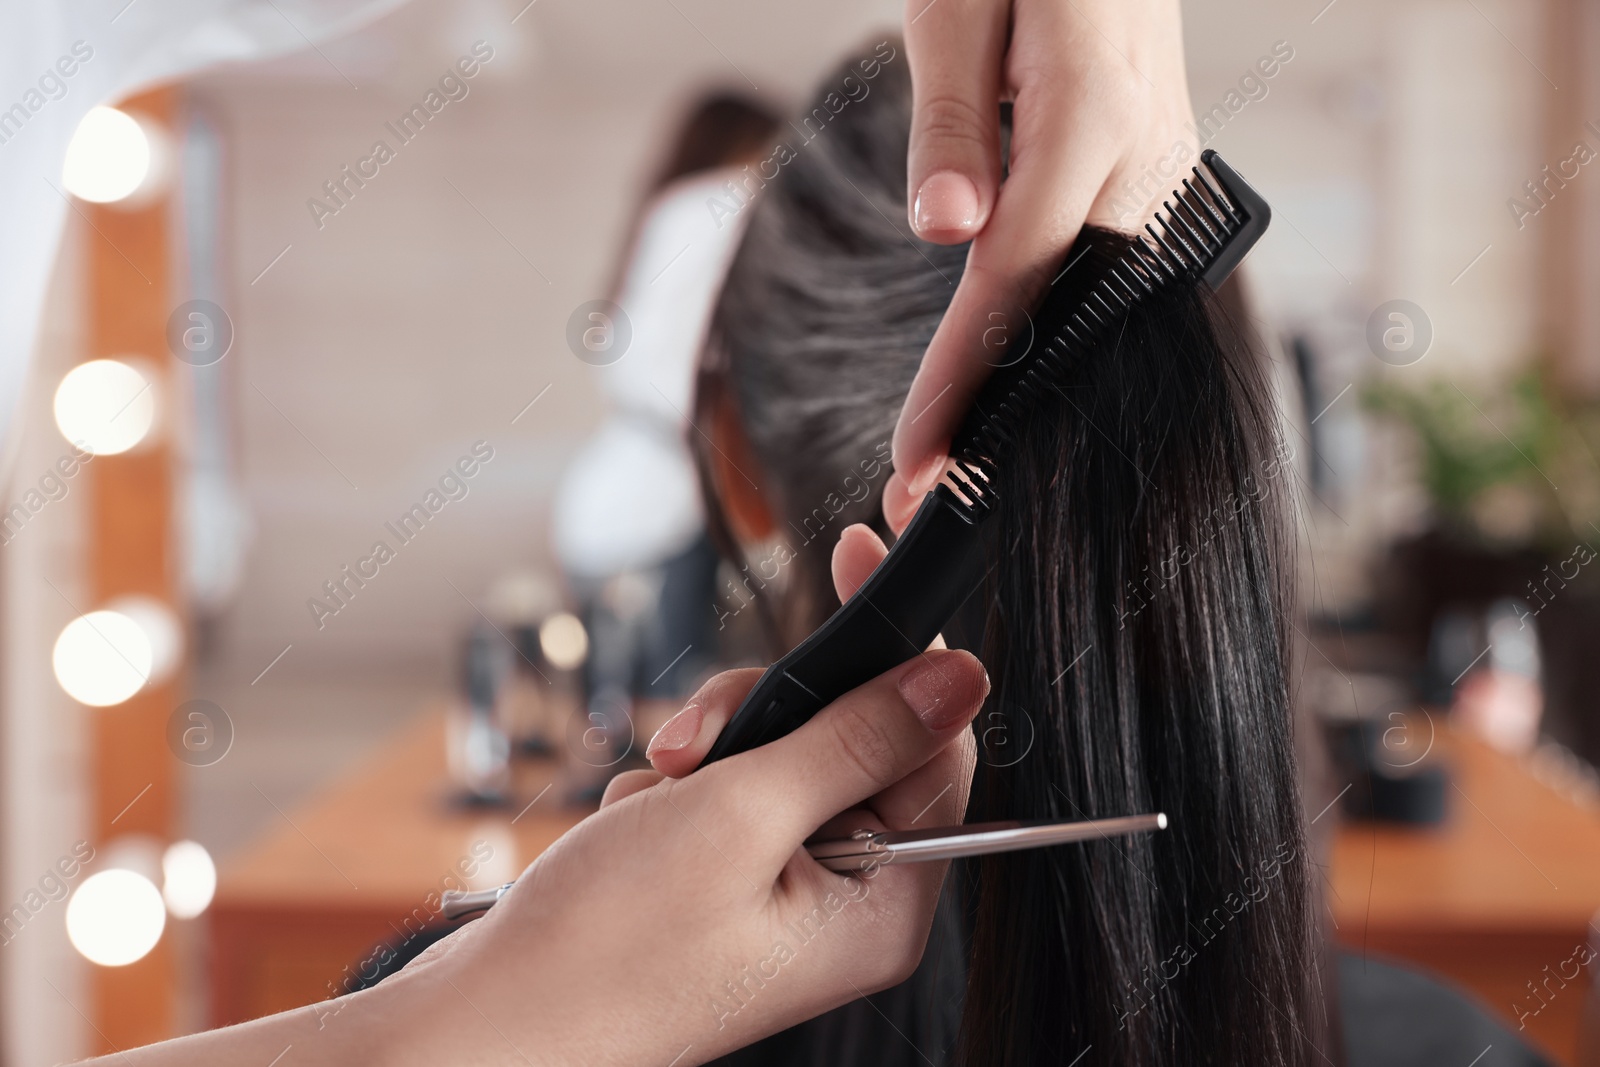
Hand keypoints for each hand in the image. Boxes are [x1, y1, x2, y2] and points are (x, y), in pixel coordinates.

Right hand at [379, 524, 983, 1065]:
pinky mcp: (726, 880)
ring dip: (710, 756)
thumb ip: (857, 737)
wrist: (489, 1026)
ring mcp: (782, 890)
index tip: (855, 560)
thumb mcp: (742, 817)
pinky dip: (676, 790)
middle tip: (699, 746)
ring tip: (654, 798)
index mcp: (883, 904)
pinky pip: (727, 790)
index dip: (898, 655)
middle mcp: (846, 901)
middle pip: (851, 740)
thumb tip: (960, 677)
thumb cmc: (607, 949)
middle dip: (765, 719)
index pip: (933, 746)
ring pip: (779, 754)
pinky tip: (635, 825)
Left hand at [885, 0, 1194, 530]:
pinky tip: (1008, 367)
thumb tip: (949, 234)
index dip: (961, 374)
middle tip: (926, 485)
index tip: (919, 453)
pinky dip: (1049, 321)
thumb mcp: (955, 5)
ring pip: (1085, 299)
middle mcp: (1141, 158)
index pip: (1012, 277)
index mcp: (1090, 117)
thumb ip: (954, 122)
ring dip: (1021, 373)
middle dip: (991, 403)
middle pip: (1060, 310)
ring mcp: (1158, 168)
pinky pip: (1102, 266)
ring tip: (956, 445)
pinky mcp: (1153, 170)